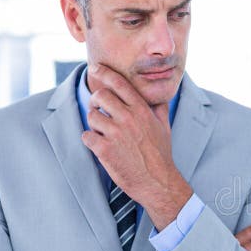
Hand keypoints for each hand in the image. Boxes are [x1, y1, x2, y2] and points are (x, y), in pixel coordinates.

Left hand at [80, 63, 190, 230]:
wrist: (157, 181)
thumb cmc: (161, 154)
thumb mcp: (164, 127)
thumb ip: (158, 108)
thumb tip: (158, 95)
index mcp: (142, 111)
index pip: (119, 84)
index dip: (105, 73)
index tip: (96, 68)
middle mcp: (128, 119)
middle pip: (101, 96)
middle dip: (96, 101)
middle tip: (98, 109)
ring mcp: (116, 134)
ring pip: (92, 116)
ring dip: (94, 124)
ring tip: (103, 133)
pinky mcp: (105, 149)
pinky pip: (86, 136)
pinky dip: (90, 140)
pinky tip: (99, 146)